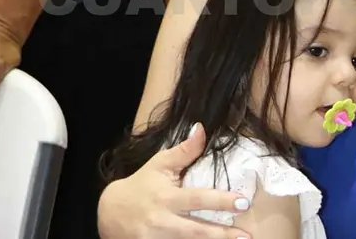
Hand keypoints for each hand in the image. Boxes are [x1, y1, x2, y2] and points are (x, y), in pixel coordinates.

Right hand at [98, 123, 252, 238]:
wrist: (110, 213)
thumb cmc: (141, 185)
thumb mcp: (159, 164)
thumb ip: (184, 151)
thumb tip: (201, 129)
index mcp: (167, 198)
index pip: (198, 199)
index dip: (221, 201)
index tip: (243, 202)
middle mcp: (162, 221)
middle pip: (196, 230)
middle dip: (222, 235)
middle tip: (246, 235)